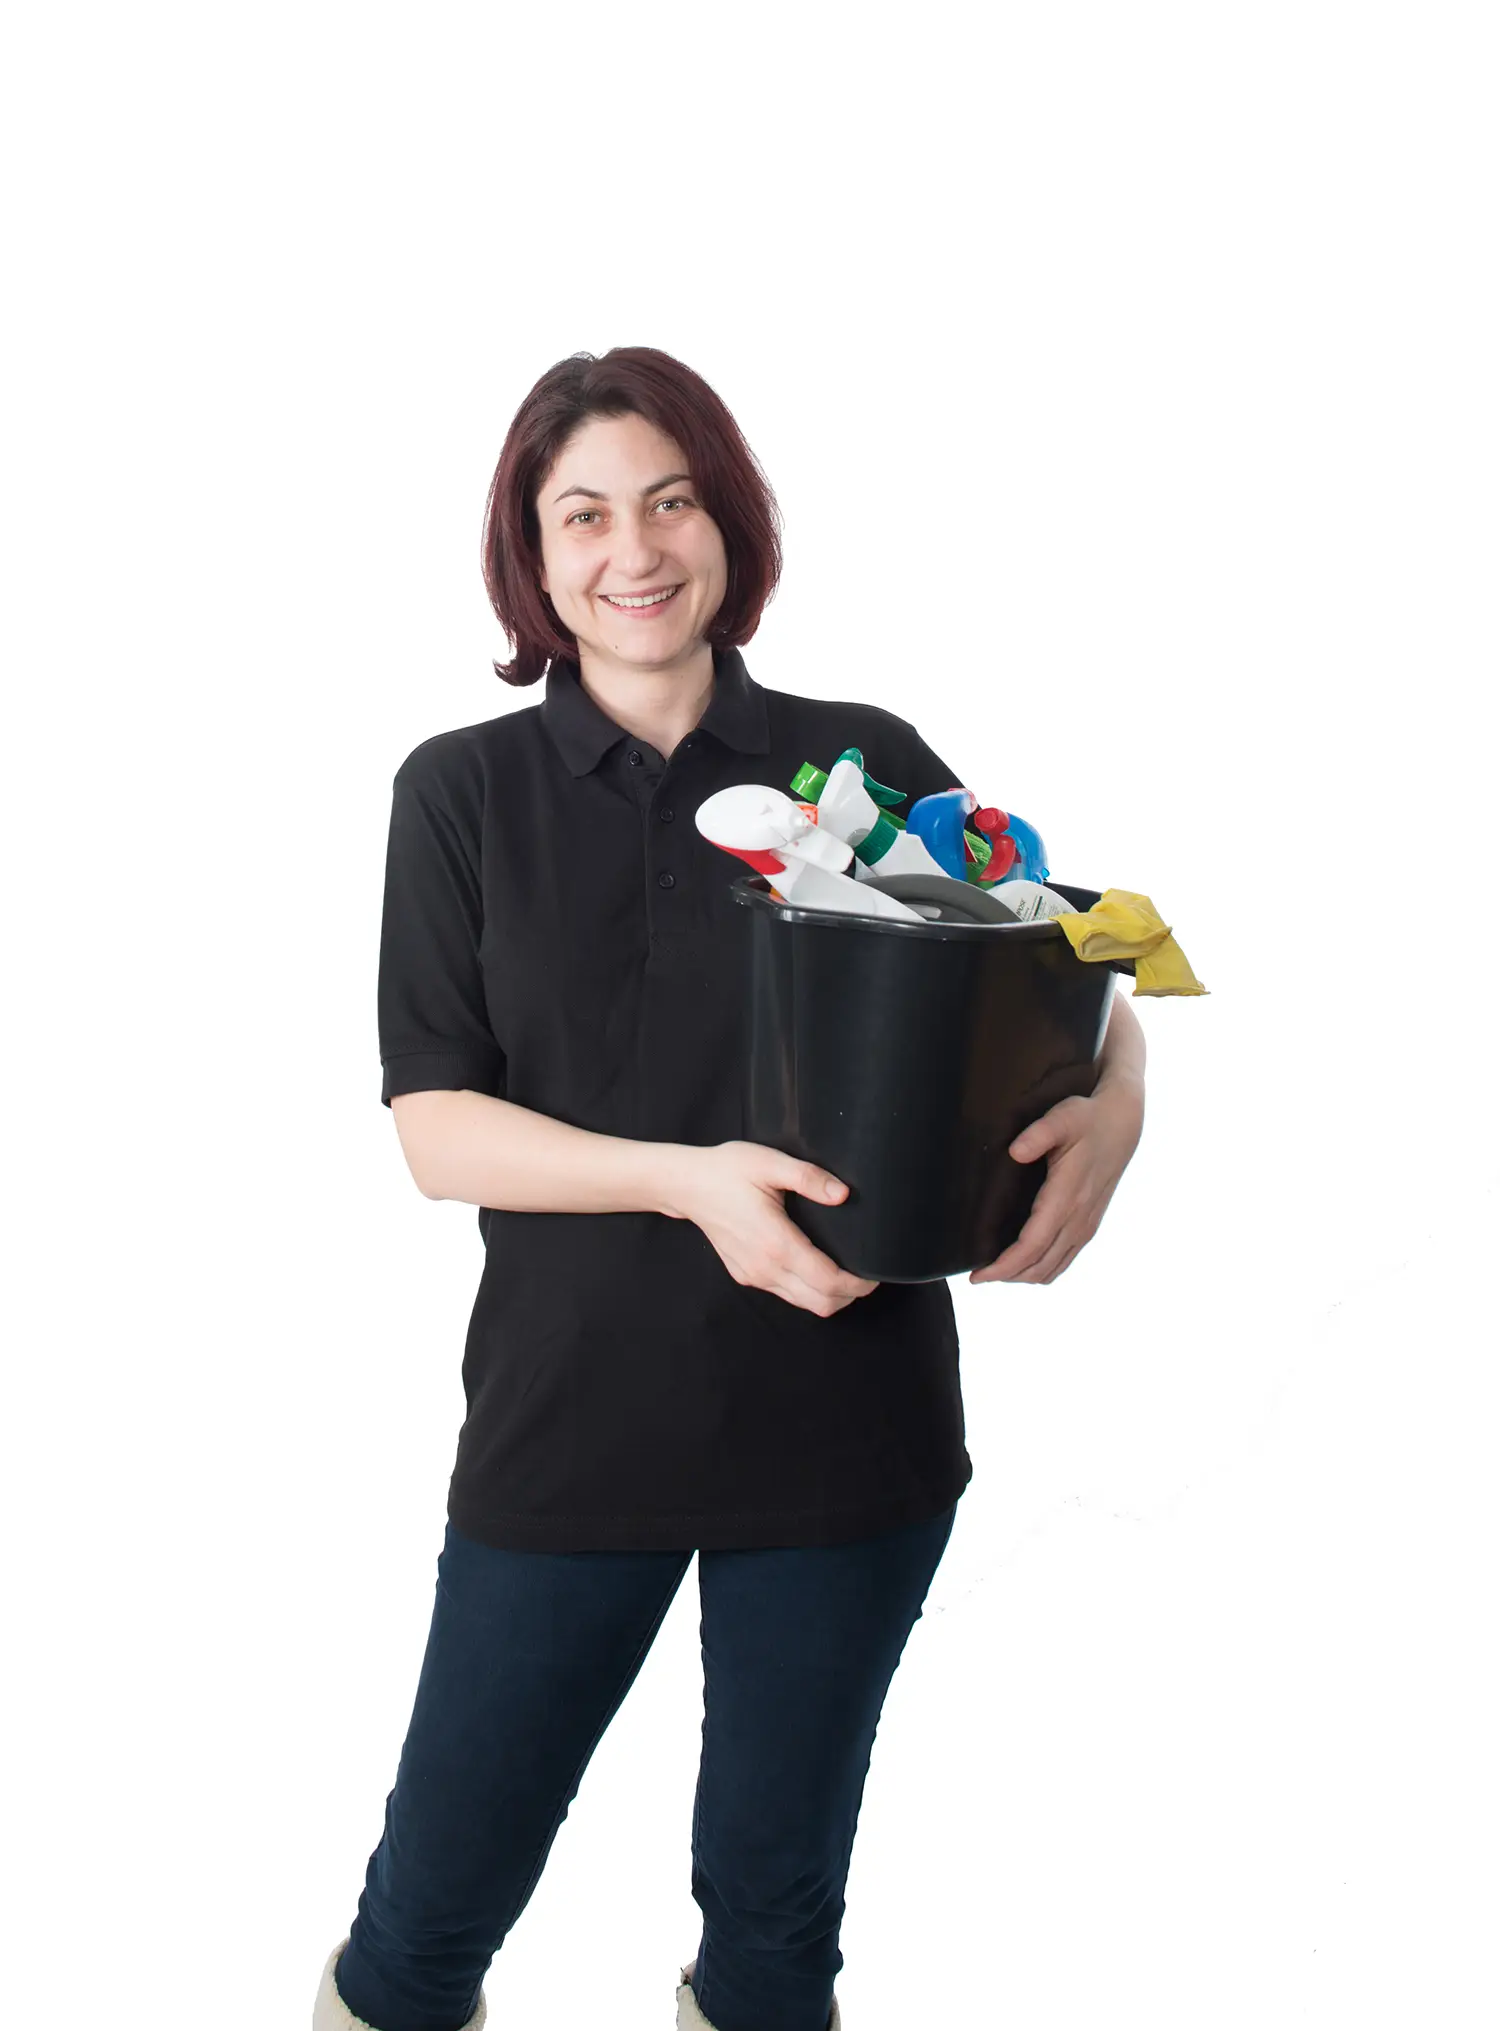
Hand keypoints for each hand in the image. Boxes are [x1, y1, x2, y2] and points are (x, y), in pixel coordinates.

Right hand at [659, 1141, 878, 1316]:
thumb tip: (843, 1194)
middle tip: (867, 1274)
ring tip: (847, 1273)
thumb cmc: (726, 1171)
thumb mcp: (769, 1163)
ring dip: (830, 1295)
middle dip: (850, 1294)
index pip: (828, 1281)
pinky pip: (786, 1294)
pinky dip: (808, 1290)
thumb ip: (809, 1178)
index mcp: (776, 1243)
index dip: (857, 1283)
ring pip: (804, 1304)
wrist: (687, 1185)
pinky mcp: (746, 1276)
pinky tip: (816, 1268)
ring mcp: (754, 1275)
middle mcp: (765, 1268)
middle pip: (821, 1302)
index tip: (874, 1272)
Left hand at [969, 1081, 1144, 1285]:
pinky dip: (1041, 1269)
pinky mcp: (1089, 1225)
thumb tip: (1016, 1151)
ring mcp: (1086, 1225)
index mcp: (1068, 1197)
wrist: (1122, 1124)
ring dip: (1023, 1275)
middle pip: (1039, 1265)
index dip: (1004, 1265)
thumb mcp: (1063, 1117)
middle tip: (978, 1275)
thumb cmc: (1088, 1119)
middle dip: (1007, 1275)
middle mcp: (1078, 1218)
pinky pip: (1064, 1261)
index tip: (978, 1275)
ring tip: (996, 1271)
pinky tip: (1024, 1262)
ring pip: (1052, 1268)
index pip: (1032, 1245)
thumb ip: (1039, 1133)